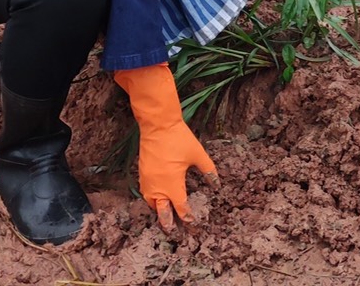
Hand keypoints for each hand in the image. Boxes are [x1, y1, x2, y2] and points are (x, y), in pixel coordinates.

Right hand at [113, 64, 219, 233]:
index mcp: (173, 186)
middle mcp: (158, 188)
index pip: (181, 209)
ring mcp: (148, 181)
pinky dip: (151, 200)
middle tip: (175, 234)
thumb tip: (217, 185)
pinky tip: (157, 199)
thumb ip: (209, 171)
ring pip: (151, 204)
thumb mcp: (199, 155)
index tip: (194, 227)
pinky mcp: (142, 174)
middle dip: (169, 224)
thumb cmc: (179, 139)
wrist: (157, 125)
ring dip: (159, 212)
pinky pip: (145, 194)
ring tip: (166, 218)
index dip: (188, 219)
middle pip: (162, 213)